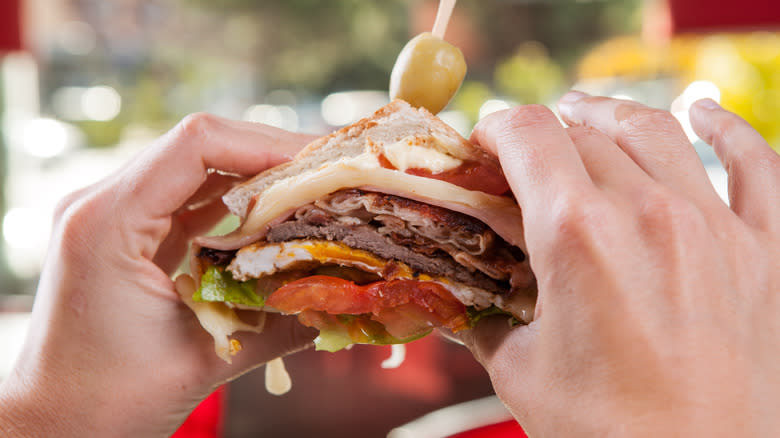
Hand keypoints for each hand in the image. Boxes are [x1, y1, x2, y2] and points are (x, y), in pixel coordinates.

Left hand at [0, 114, 317, 436]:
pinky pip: (190, 202)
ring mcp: (113, 217)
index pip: (196, 146)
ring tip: (312, 194)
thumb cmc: (107, 402)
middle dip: (271, 158)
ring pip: (199, 172)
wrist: (54, 426)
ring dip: (258, 180)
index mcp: (107, 222)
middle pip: (201, 149)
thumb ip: (278, 325)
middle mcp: (102, 204)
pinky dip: (238, 207)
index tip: (321, 163)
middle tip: (330, 176)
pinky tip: (275, 221)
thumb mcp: (202, 361)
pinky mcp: (128, 235)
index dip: (266, 144)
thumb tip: (341, 300)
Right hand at [461, 93, 779, 435]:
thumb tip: (468, 302)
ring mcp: (713, 227)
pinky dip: (729, 129)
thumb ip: (488, 319)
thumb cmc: (606, 433)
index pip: (527, 135)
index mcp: (577, 235)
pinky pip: (758, 165)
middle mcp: (647, 214)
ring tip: (588, 115)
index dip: (497, 128)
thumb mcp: (520, 369)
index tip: (484, 143)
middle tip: (524, 154)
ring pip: (657, 131)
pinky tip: (705, 113)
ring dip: (612, 116)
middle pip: (584, 132)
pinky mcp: (762, 251)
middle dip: (544, 133)